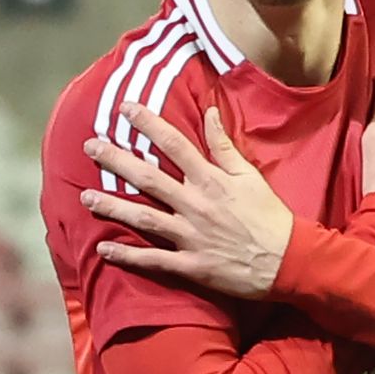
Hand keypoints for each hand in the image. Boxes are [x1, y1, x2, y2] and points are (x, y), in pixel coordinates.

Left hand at [85, 101, 296, 298]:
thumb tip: (209, 112)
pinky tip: (103, 250)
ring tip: (84, 197)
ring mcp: (191, 236)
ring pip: (143, 218)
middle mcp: (195, 204)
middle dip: (116, 160)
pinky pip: (153, 260)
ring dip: (112, 207)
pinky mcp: (191, 265)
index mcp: (211, 180)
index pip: (174, 144)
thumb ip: (224, 146)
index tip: (124, 108)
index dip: (147, 123)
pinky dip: (127, 256)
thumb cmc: (270, 216)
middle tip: (89, 146)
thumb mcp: (251, 176)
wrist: (289, 261)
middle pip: (148, 178)